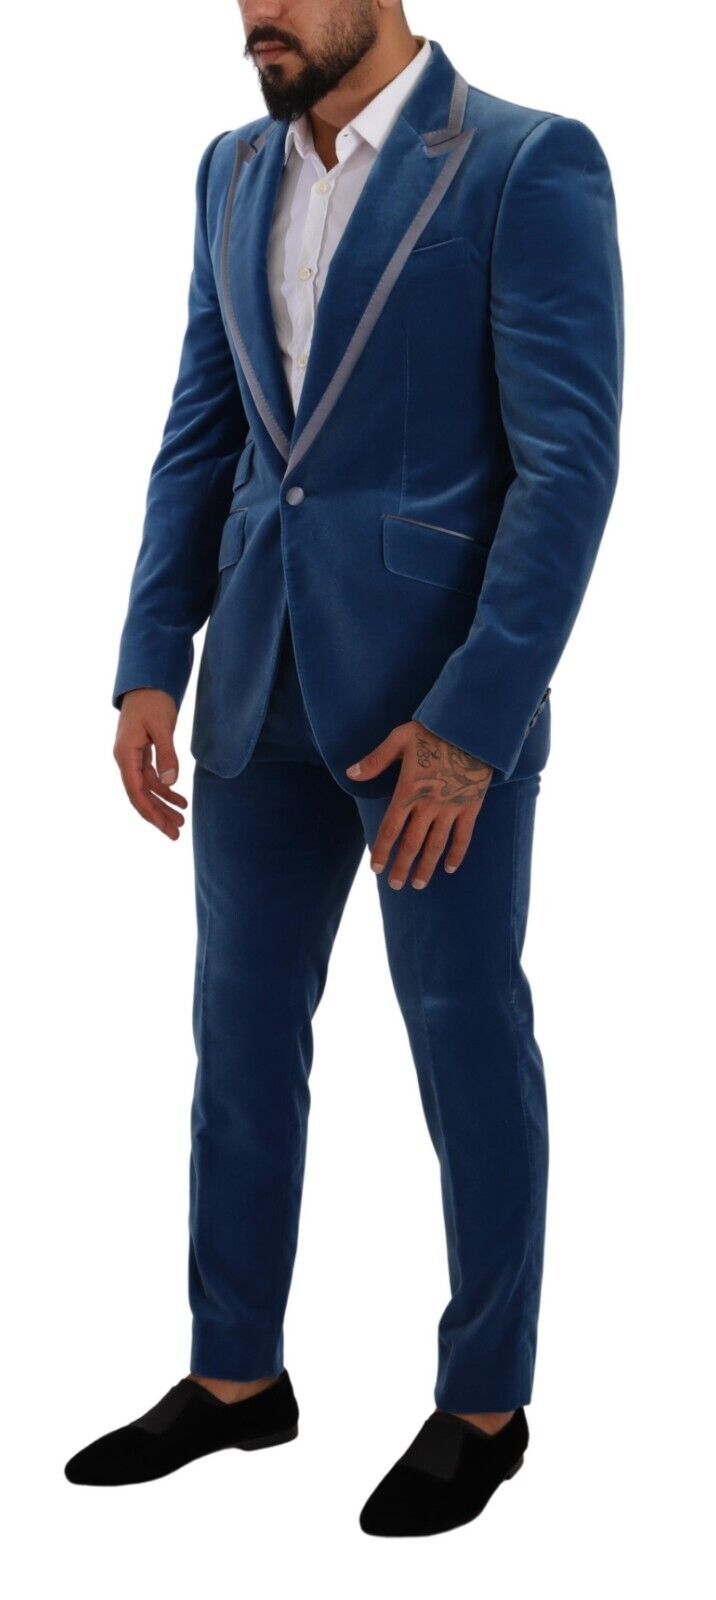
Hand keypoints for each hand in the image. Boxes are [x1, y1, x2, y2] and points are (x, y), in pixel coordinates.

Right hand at [113, 689, 187, 840]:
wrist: (146, 683)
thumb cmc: (153, 701)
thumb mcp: (162, 726)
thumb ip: (166, 754)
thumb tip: (170, 782)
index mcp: (125, 754)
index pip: (136, 791)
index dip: (150, 812)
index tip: (165, 827)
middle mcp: (125, 759)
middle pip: (140, 795)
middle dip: (158, 815)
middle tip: (176, 834)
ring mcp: (132, 758)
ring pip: (146, 789)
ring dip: (163, 805)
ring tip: (181, 821)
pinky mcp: (141, 754)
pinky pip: (151, 778)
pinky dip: (165, 789)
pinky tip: (180, 800)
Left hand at [346, 721, 492, 887]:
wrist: (471, 727)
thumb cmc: (433, 730)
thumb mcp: (400, 738)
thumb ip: (375, 760)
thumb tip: (350, 773)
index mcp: (408, 791)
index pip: (391, 829)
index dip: (383, 851)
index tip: (376, 869)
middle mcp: (429, 805)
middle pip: (412, 843)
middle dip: (402, 867)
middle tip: (395, 885)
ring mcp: (451, 808)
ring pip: (436, 845)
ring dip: (426, 867)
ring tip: (418, 884)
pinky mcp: (471, 806)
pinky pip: (464, 836)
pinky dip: (457, 854)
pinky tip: (450, 868)